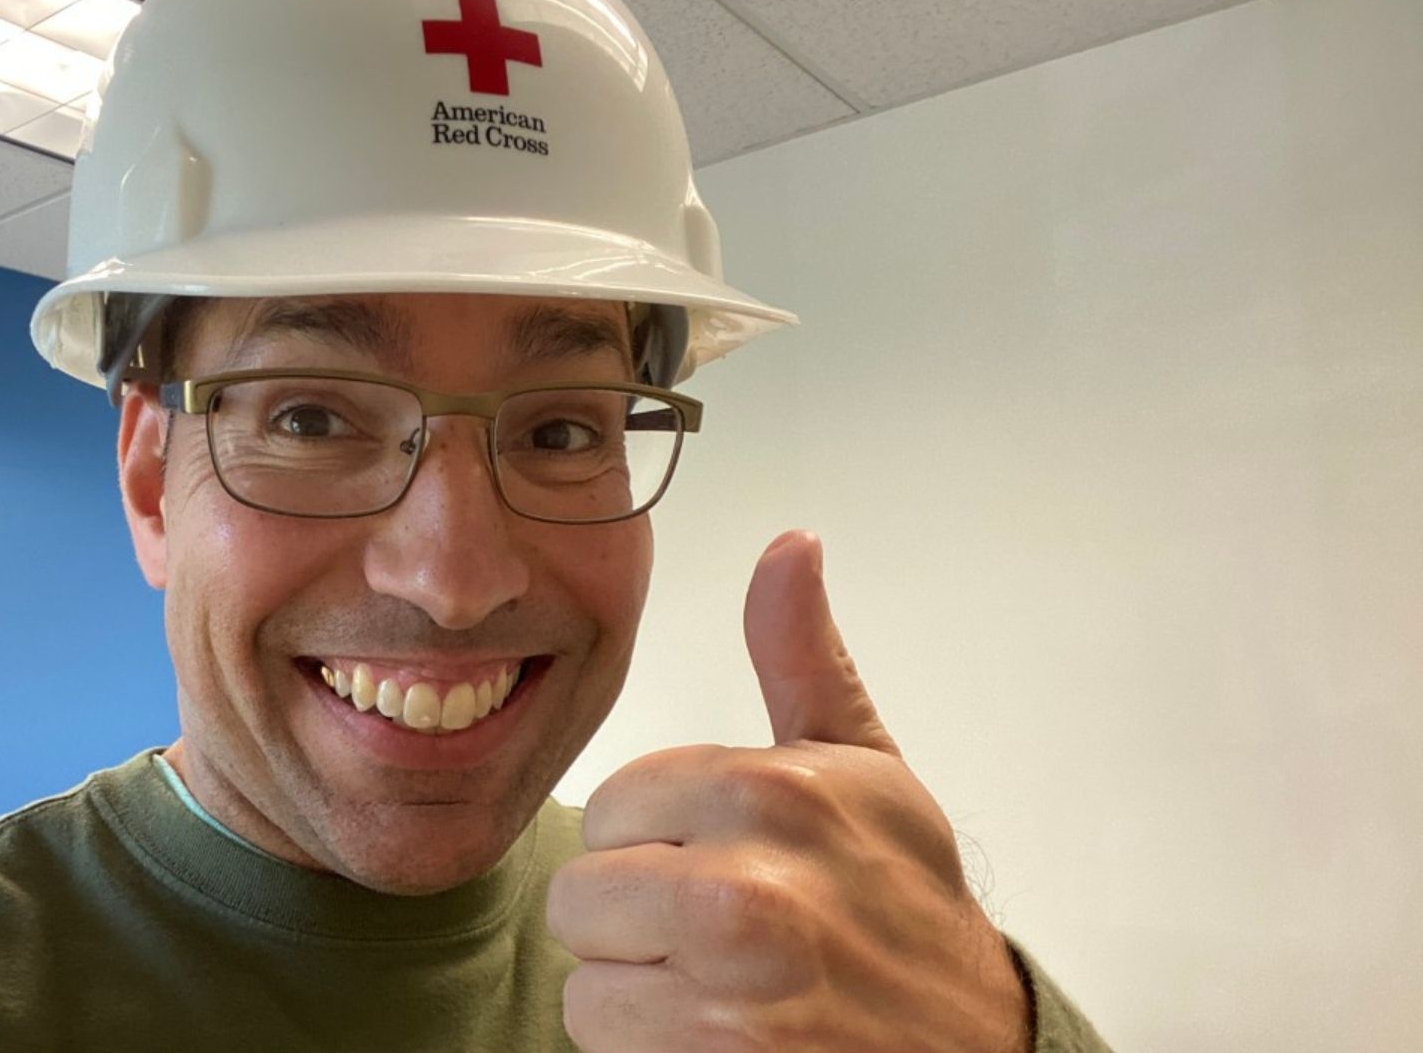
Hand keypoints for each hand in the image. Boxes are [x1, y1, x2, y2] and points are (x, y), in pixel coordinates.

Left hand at [548, 530, 1029, 1051]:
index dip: (651, 839)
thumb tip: (790, 548)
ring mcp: (725, 989)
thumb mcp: (865, 769)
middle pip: (579, 893)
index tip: (715, 858)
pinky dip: (641, 1045)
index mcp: (771, 794)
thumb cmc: (906, 906)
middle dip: (632, 916)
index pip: (609, 804)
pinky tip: (710, 1030)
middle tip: (714, 931)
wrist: (970, 1046)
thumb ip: (802, 660)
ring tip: (716, 981)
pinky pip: (598, 1039)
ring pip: (582, 974)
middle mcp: (744, 889)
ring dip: (635, 985)